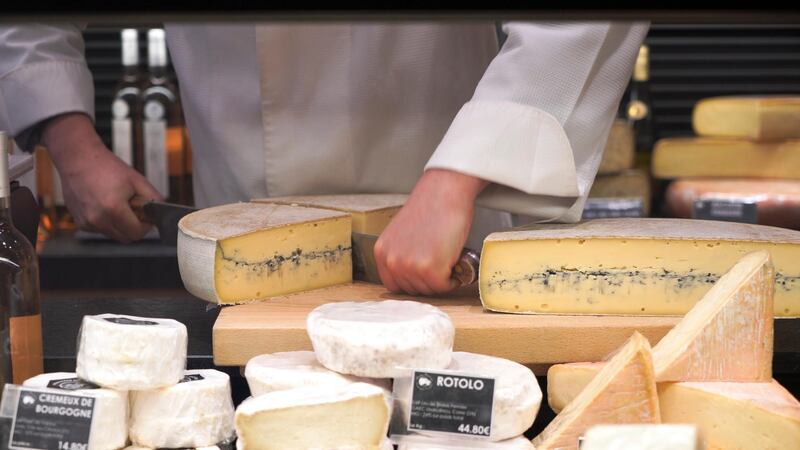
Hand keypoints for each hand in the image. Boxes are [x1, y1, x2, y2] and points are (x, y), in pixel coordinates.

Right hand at [42, 113, 162, 242]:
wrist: (78, 158)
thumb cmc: (107, 167)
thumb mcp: (137, 180)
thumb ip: (154, 199)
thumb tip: (160, 215)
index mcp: (113, 209)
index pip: (137, 233)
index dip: (145, 225)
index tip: (146, 216)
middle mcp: (97, 220)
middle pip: (126, 238)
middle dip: (134, 227)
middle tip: (133, 209)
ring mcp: (87, 223)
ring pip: (114, 235)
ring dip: (120, 225)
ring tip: (117, 204)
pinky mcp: (80, 223)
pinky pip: (101, 230)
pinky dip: (107, 222)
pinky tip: (104, 205)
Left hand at [374, 169, 487, 294]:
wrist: (444, 192)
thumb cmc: (430, 208)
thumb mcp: (402, 234)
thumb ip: (401, 254)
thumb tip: (412, 274)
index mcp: (382, 252)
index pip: (394, 285)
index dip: (414, 281)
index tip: (426, 274)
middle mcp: (392, 261)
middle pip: (412, 290)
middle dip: (428, 280)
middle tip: (442, 263)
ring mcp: (409, 266)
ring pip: (429, 290)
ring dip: (442, 279)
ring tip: (448, 259)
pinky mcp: (429, 269)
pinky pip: (444, 287)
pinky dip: (453, 279)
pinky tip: (454, 261)